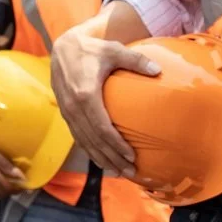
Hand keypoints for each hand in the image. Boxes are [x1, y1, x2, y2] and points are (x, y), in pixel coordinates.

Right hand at [50, 28, 159, 177]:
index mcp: (85, 95)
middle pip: (94, 140)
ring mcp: (67, 112)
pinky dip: (90, 151)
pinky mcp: (65, 113)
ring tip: (118, 173)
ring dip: (101, 159)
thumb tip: (158, 70)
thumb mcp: (114, 50)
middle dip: (112, 158)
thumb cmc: (92, 49)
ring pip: (85, 142)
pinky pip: (78, 138)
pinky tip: (102, 161)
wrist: (63, 48)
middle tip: (129, 172)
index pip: (102, 128)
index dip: (116, 145)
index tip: (131, 156)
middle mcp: (73, 108)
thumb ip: (136, 60)